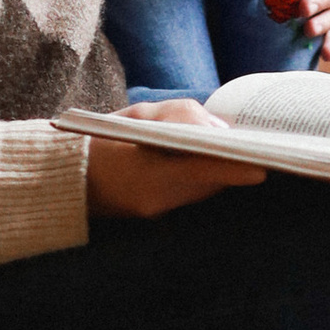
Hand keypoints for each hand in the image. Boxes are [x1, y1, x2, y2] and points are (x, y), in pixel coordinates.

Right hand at [83, 103, 265, 219]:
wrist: (66, 178)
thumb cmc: (99, 140)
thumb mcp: (137, 117)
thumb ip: (178, 116)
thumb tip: (218, 127)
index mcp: (148, 175)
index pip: (202, 172)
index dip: (234, 168)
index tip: (263, 164)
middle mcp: (156, 200)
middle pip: (209, 182)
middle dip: (233, 165)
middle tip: (261, 148)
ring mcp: (156, 210)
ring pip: (204, 190)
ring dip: (220, 170)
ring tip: (243, 149)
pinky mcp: (155, 213)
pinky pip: (190, 194)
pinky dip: (203, 177)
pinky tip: (212, 161)